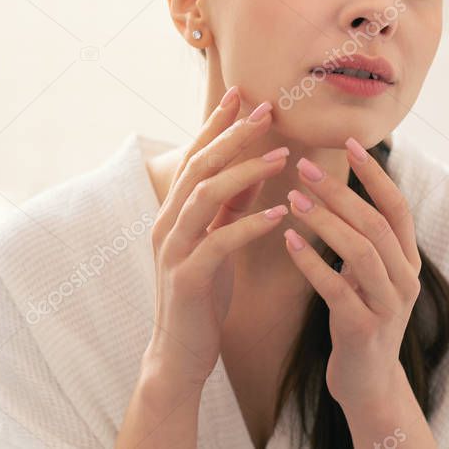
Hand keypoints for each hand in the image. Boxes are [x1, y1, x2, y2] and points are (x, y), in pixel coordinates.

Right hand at [144, 87, 289, 392]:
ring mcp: (172, 249)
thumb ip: (232, 205)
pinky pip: (219, 241)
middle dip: (232, 135)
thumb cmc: (202, 295)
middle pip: (199, 166)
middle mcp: (167, 223)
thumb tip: (257, 166)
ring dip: (244, 172)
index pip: (195, 156)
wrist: (179, 353)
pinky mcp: (186, 278)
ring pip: (205, 195)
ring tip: (281, 156)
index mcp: (173, 211)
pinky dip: (249, 223)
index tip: (242, 95)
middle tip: (266, 111)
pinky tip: (279, 213)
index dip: (216, 124)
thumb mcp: (218, 241)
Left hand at [282, 136, 421, 413]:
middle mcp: (405, 280)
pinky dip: (312, 263)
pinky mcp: (363, 330)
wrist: (367, 385)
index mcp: (407, 261)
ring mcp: (388, 306)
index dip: (375, 174)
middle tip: (304, 167)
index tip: (350, 143)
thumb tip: (340, 190)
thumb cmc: (360, 319)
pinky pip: (337, 289)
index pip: (398, 207)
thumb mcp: (369, 276)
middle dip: (341, 192)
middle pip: (376, 224)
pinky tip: (288, 242)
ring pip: (361, 252)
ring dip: (325, 222)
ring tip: (293, 199)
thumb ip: (363, 239)